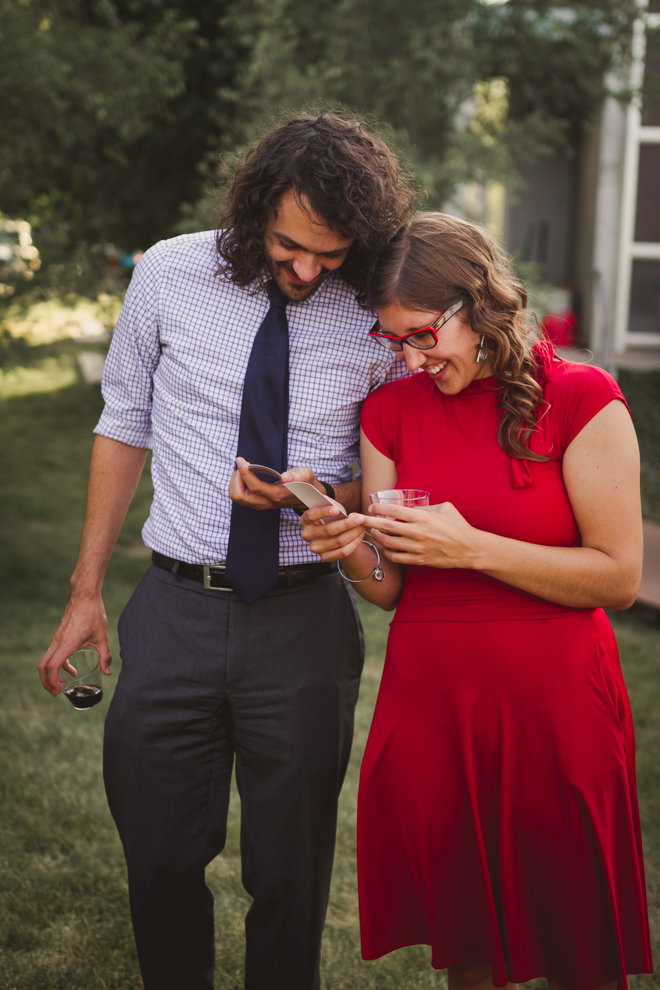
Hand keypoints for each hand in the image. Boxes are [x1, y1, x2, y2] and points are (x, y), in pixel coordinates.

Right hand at [37, 594, 111, 695]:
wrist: (84, 595)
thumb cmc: (93, 614)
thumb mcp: (102, 637)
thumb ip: (105, 656)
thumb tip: (108, 672)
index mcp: (67, 643)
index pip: (52, 666)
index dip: (52, 681)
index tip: (58, 691)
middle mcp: (58, 642)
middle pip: (43, 666)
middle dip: (46, 682)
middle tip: (56, 693)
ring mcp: (57, 638)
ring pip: (46, 660)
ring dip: (51, 674)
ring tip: (61, 686)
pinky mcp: (60, 636)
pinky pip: (53, 654)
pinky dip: (58, 665)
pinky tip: (70, 671)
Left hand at [228, 457, 325, 510]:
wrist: (307, 497)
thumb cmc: (305, 483)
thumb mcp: (306, 475)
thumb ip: (298, 476)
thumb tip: (285, 477)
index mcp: (277, 495)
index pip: (255, 487)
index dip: (245, 473)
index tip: (241, 460)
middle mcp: (266, 502)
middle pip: (239, 496)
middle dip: (236, 478)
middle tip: (242, 465)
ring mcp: (261, 504)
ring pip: (237, 497)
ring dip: (235, 482)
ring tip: (243, 469)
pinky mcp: (258, 503)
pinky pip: (240, 497)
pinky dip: (237, 485)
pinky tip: (244, 475)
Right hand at [300, 505, 367, 561]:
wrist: (332, 533)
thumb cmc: (331, 517)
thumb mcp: (330, 508)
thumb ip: (333, 506)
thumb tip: (344, 512)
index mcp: (305, 520)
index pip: (311, 515)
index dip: (323, 512)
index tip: (336, 509)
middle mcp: (307, 535)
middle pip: (329, 530)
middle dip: (347, 524)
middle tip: (361, 518)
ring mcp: (315, 548)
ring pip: (338, 541)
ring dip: (354, 533)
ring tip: (363, 526)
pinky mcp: (324, 557)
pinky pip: (342, 552)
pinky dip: (354, 543)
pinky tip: (360, 535)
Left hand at [366, 501, 483, 568]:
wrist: (469, 549)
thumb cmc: (458, 526)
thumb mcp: (445, 508)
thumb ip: (426, 506)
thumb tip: (411, 506)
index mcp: (423, 517)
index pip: (394, 510)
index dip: (380, 508)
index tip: (372, 507)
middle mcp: (418, 532)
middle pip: (386, 527)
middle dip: (369, 522)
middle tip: (358, 519)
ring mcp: (417, 548)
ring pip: (389, 543)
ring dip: (377, 538)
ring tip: (373, 533)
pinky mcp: (419, 560)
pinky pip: (397, 557)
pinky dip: (388, 552)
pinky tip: (386, 547)